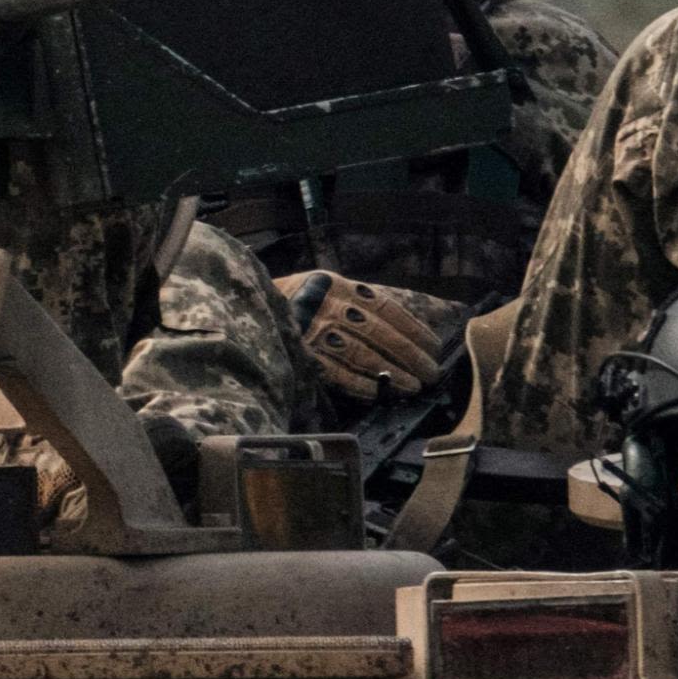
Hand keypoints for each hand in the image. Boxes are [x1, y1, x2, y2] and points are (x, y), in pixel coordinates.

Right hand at [277, 270, 445, 400]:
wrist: (243, 310)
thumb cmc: (295, 303)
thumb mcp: (325, 290)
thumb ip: (358, 303)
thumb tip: (406, 327)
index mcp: (338, 285)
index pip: (386, 307)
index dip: (413, 328)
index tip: (434, 345)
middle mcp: (326, 306)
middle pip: (378, 331)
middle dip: (409, 354)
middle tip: (431, 371)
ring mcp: (311, 331)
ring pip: (361, 353)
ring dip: (391, 373)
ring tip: (412, 386)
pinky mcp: (298, 355)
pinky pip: (335, 373)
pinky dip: (359, 384)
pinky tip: (378, 393)